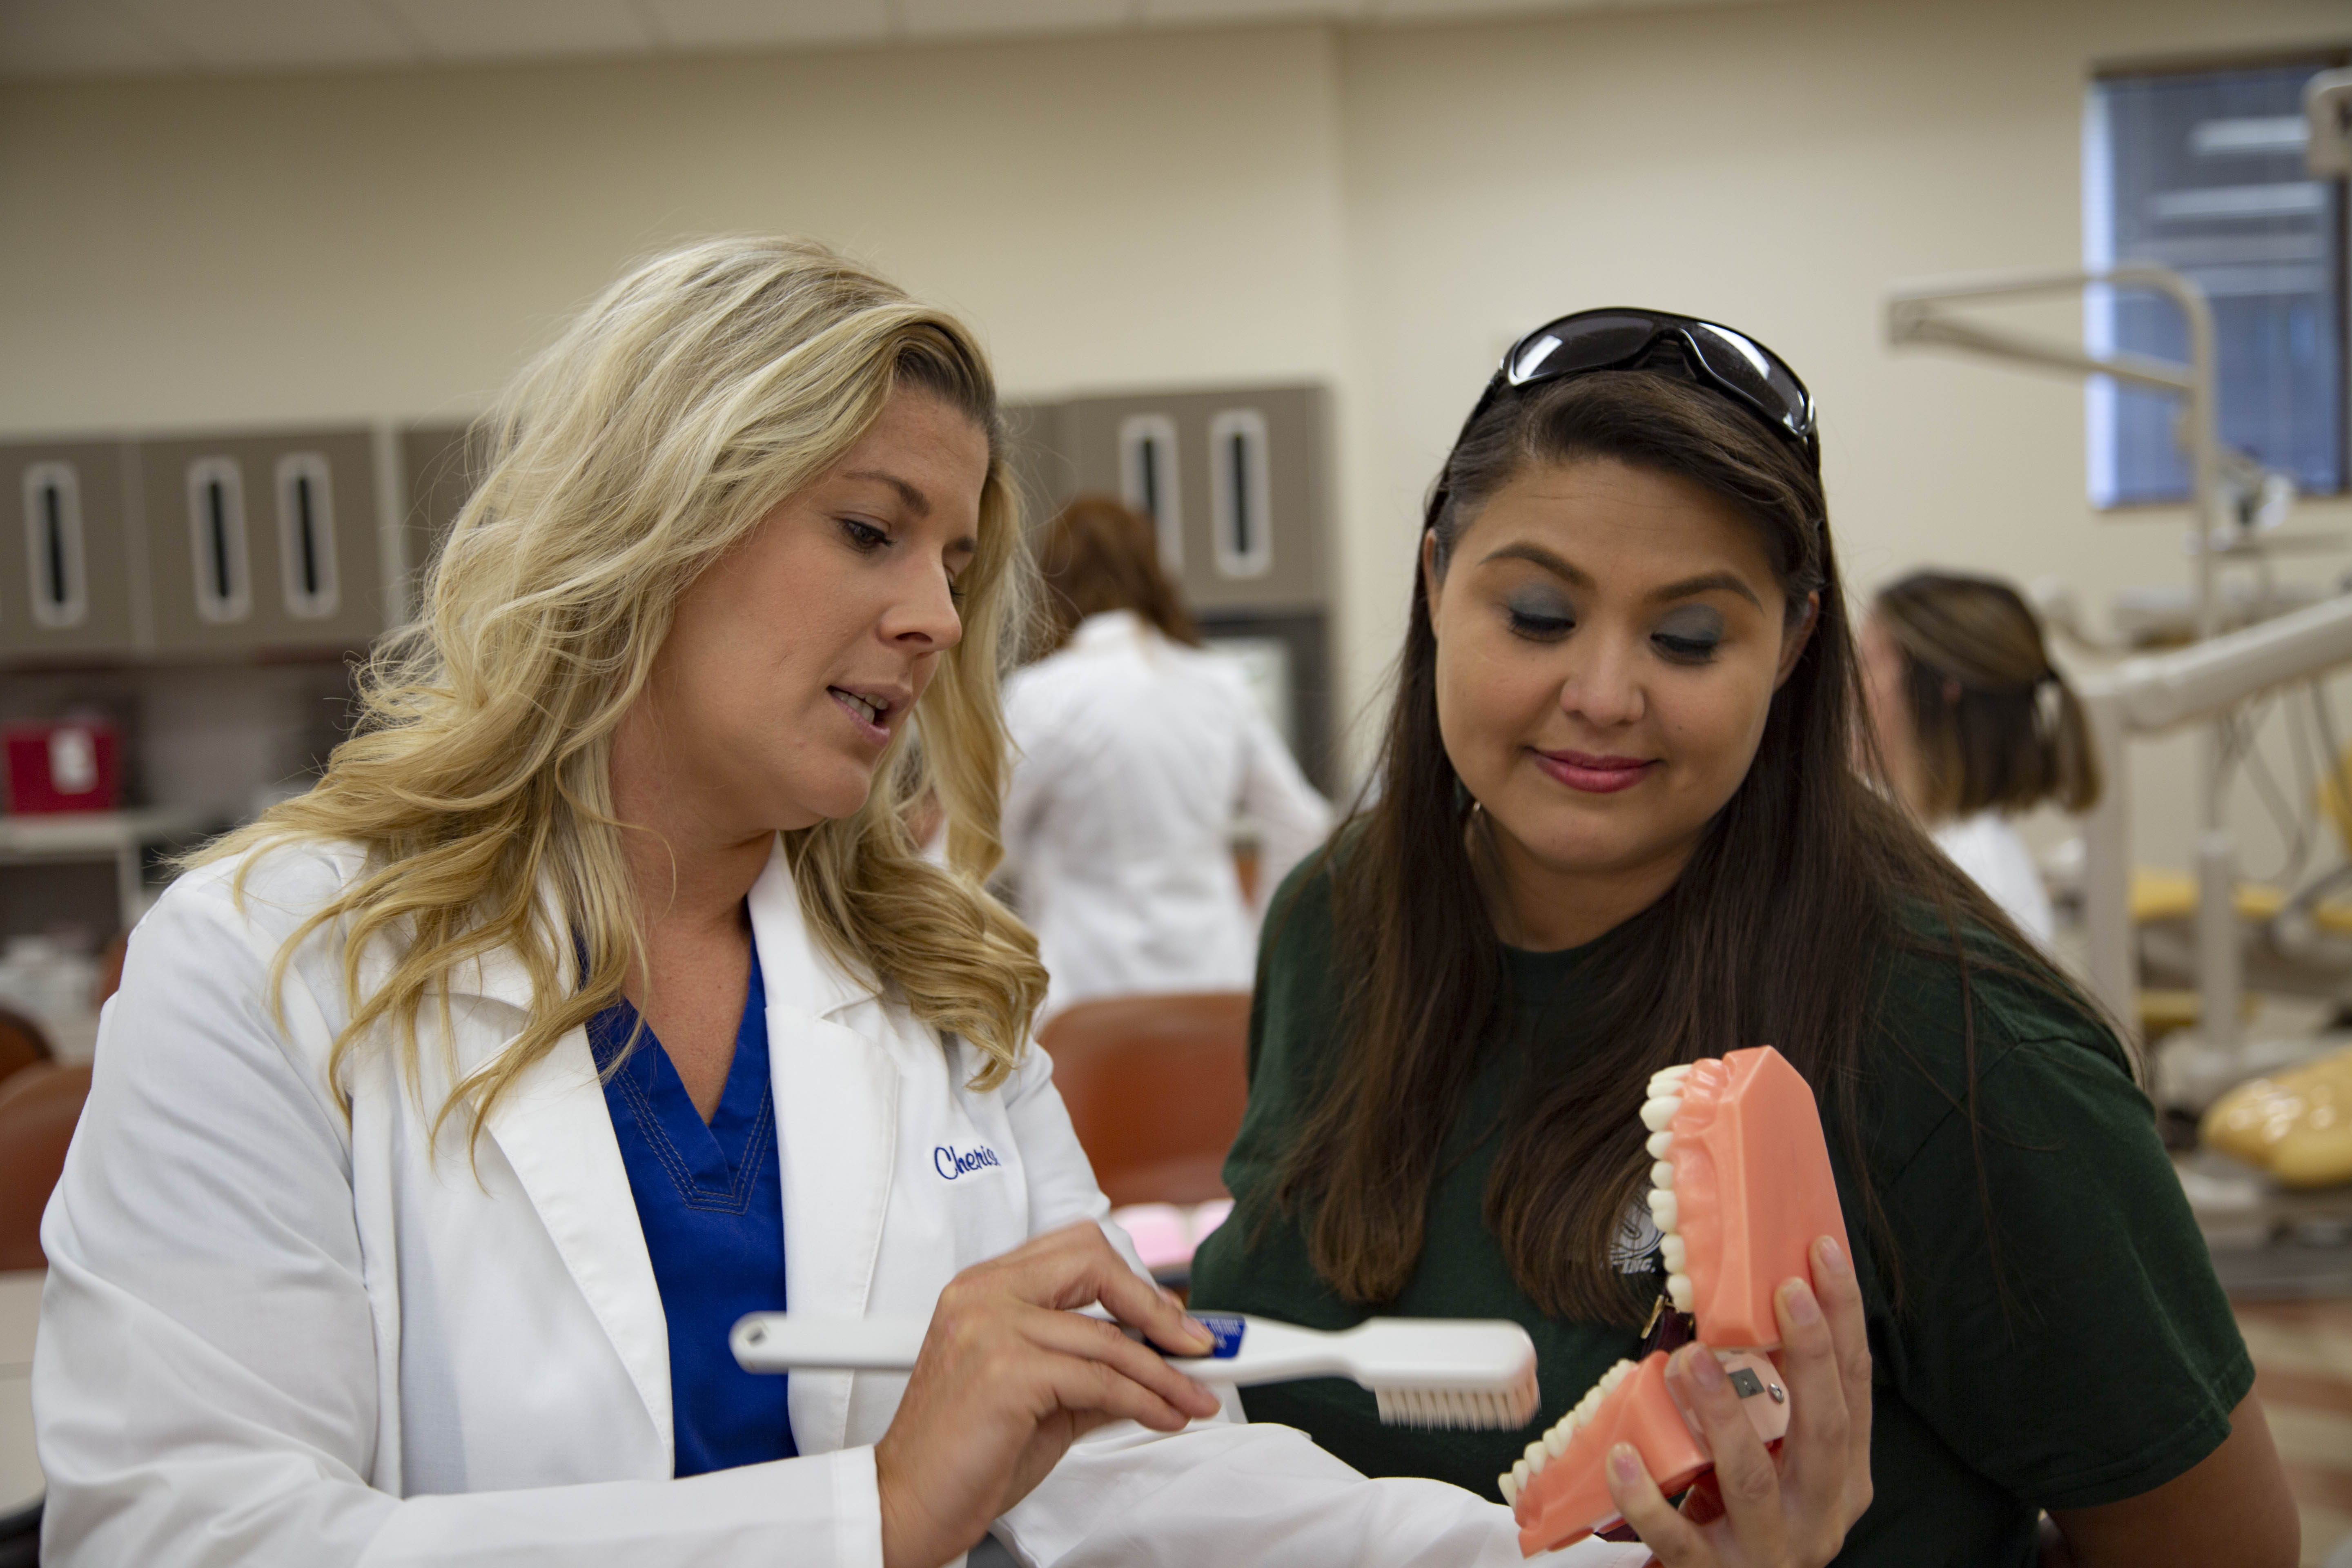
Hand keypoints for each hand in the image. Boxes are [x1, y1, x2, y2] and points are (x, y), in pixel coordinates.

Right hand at [873, 1221, 1221, 1567]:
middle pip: (1093, 1262)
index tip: (1170, 1320)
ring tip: (1195, 1398)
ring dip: (1167, 1373)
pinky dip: (1146, 1400)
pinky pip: (1101, 1380)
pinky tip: (1164, 1416)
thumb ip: (1093, 1369)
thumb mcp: (1042, 1399)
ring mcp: (992, 1328)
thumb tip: (1157, 1363)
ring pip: (1108, 1338)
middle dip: (1155, 1305)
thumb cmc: (965, 1454)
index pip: (1075, 1251)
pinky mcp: (1007, 1371)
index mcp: (983, 1287)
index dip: (1132, 1282)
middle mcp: (983, 1295)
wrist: (908, 1504)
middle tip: (1196, 1345)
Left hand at [1603, 1235, 1873, 1566]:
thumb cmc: (1745, 1517)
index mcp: (1843, 1480)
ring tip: (1691, 1360)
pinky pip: (1678, 1538)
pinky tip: (1622, 1456)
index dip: (1844, 1322)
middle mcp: (1818, 1516)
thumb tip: (1742, 1307)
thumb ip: (1771, 1404)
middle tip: (1784, 1290)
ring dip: (1723, 1416)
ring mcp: (1769, 1552)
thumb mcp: (1776, 1462)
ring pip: (1752, 1481)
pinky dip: (1648, 1497)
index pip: (1854, 1391)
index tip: (1823, 1254)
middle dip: (1810, 1357)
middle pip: (1825, 1432)